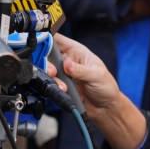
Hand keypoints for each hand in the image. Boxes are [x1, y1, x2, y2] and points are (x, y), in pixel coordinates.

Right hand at [53, 34, 147, 148]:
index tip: (43, 46)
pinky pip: (50, 84)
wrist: (105, 108)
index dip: (47, 39)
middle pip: (48, 55)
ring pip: (47, 70)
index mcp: (77, 51)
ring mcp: (63, 74)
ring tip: (63, 86)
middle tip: (53, 71)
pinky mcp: (60, 86)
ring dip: (51, 77)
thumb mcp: (96, 76)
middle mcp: (67, 60)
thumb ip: (81, 70)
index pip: (58, 39)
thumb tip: (67, 64)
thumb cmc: (106, 87)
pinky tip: (63, 90)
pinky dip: (53, 87)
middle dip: (47, 62)